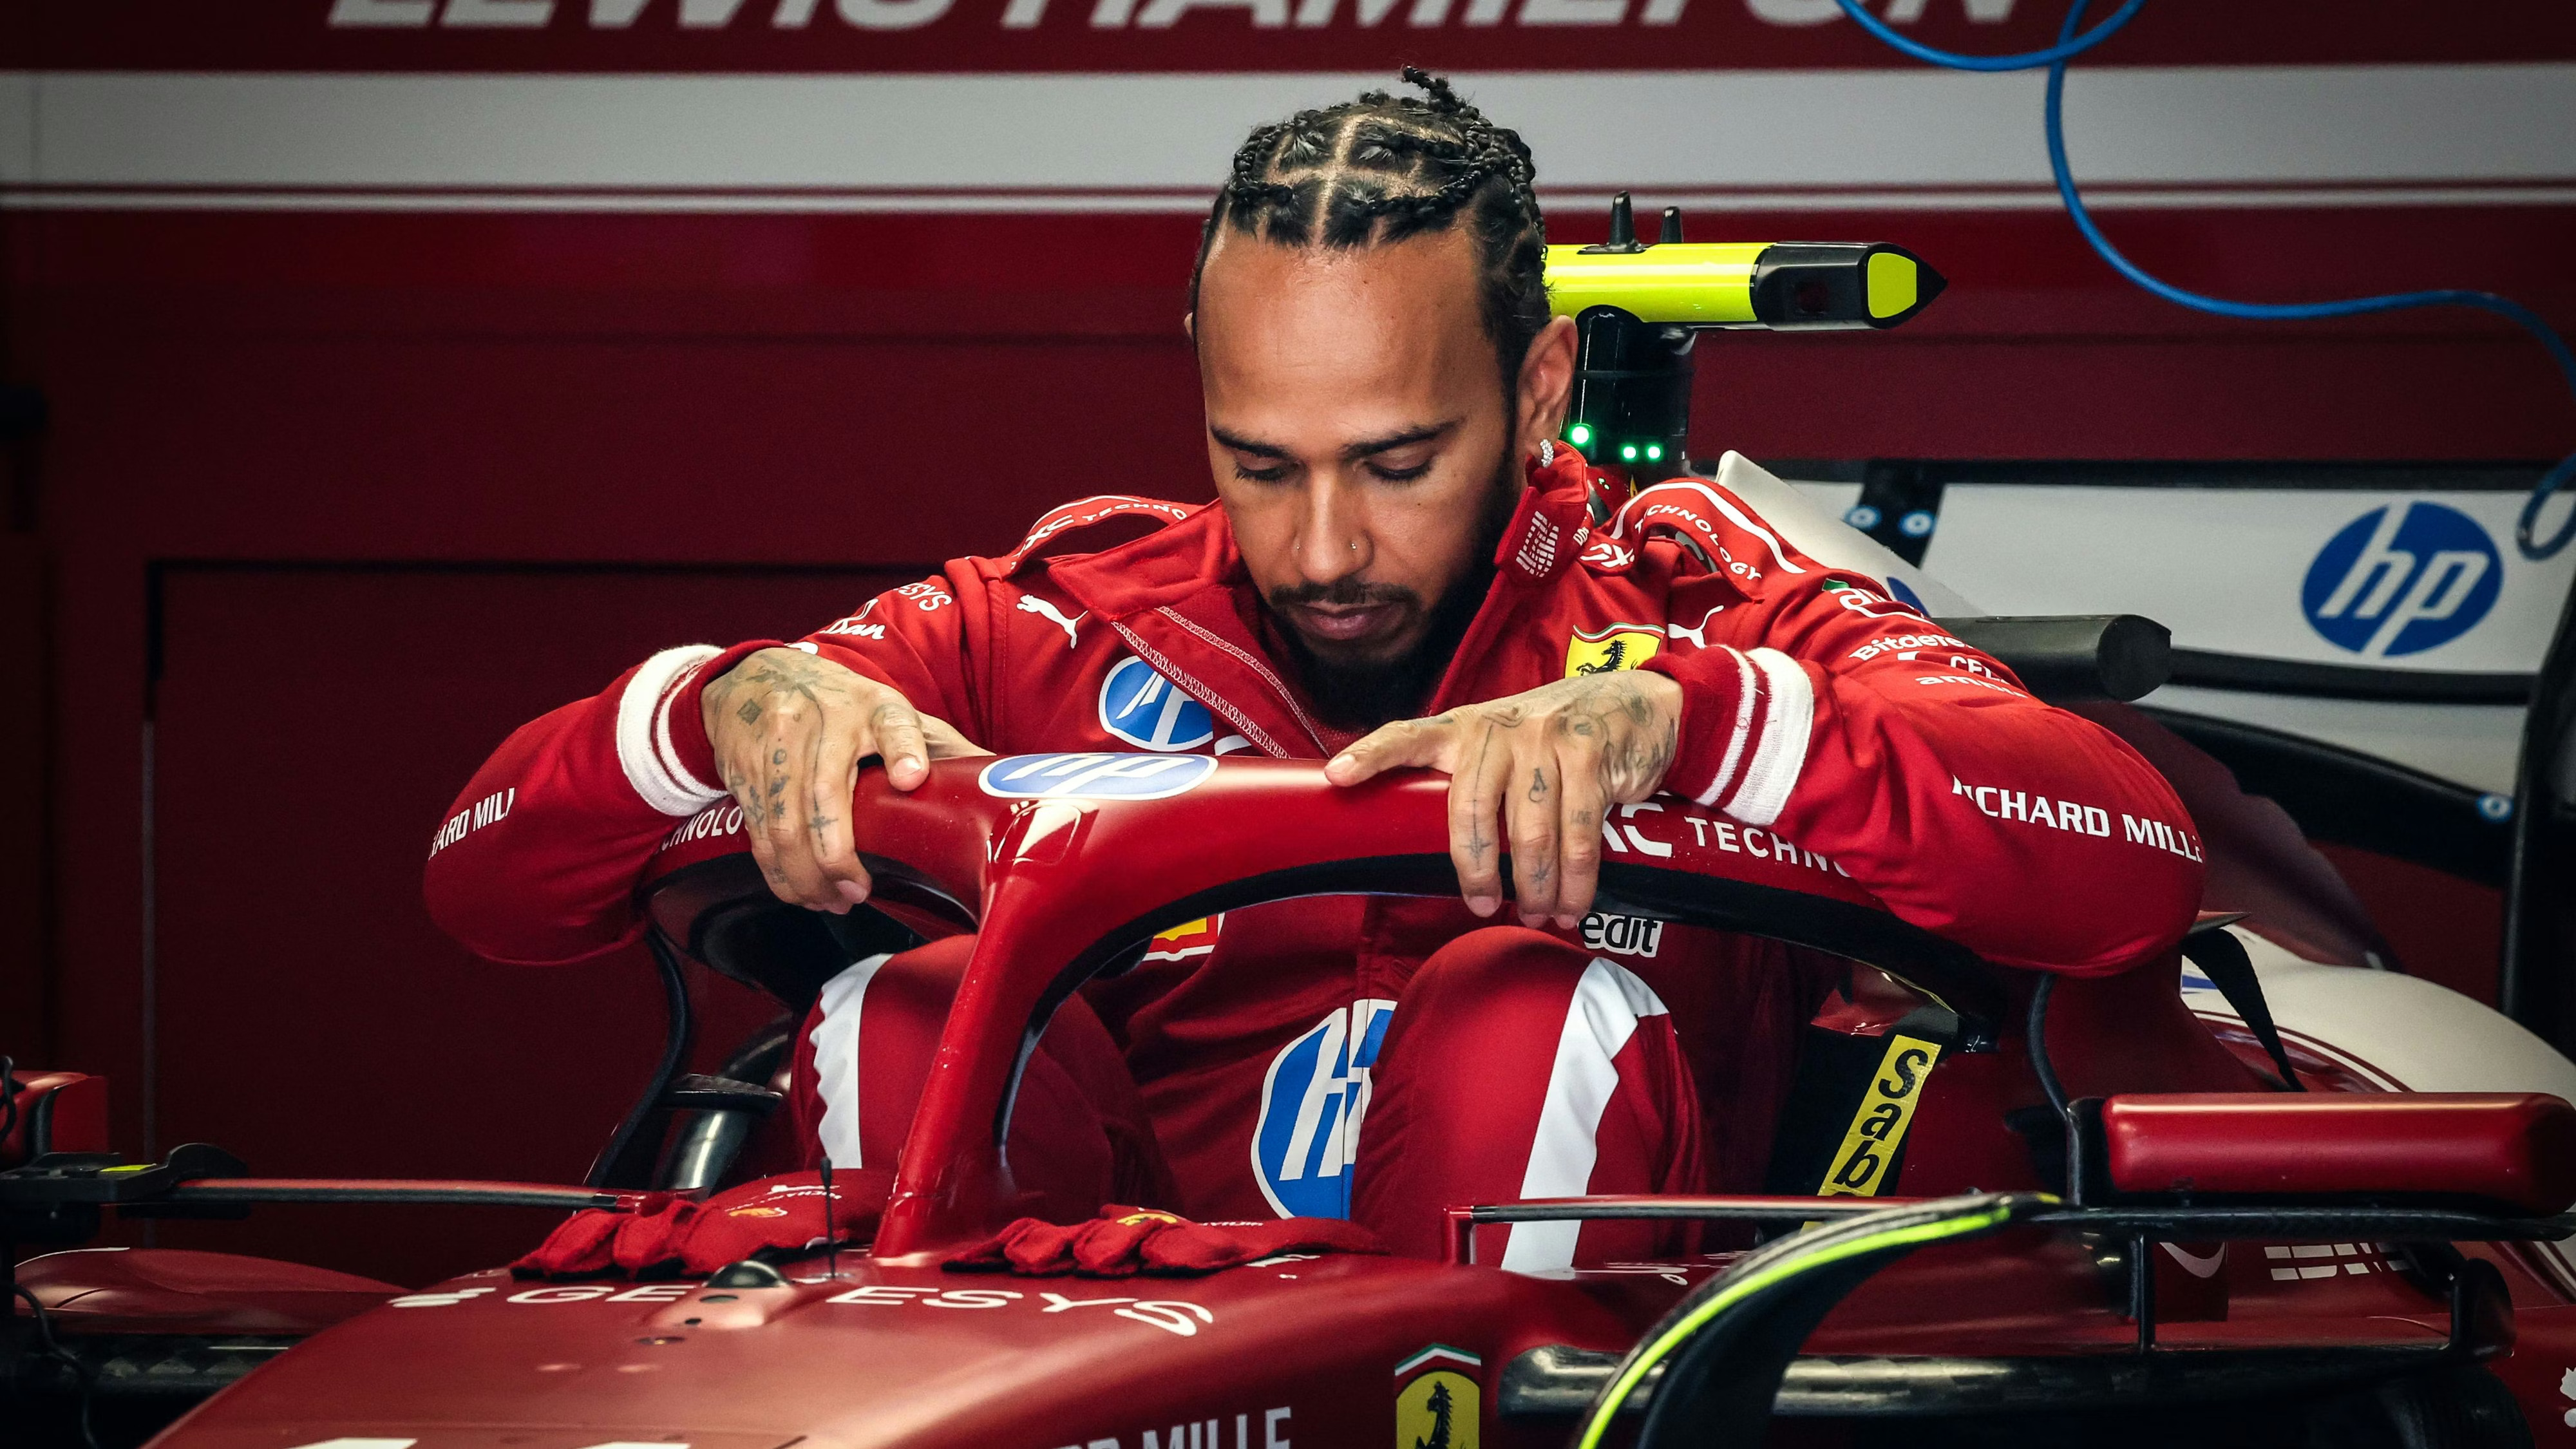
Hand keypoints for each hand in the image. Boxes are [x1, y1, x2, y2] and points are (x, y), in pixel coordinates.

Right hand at [701, 647, 985, 911]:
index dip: (903, 750)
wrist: (753, 678)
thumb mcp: (890, 710)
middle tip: (857, 892)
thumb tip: (998, 782)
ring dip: (806, 875)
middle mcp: (823, 720)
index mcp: (873, 706)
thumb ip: (938, 746)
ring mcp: (777, 743)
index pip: (894, 723)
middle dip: (838, 856)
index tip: (912, 777)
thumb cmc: (839, 704)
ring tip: (831, 901)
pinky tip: (798, 891)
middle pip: (825, 795)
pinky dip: (777, 870)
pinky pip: (759, 830)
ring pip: (785, 823)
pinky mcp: (744, 768)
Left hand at [1325, 672, 1681, 926]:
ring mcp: (1546, 738)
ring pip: (1528, 830)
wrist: (1642, 704)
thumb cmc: (1560, 738)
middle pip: (1470, 809)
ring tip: (1538, 913)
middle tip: (1482, 907)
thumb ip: (1476, 777)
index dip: (1372, 755)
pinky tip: (1572, 903)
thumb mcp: (1508, 742)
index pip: (1408, 735)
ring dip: (1533, 886)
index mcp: (1467, 727)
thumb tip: (1444, 852)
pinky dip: (1574, 879)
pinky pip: (1577, 832)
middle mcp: (1500, 728)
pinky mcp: (1590, 755)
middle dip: (1475, 869)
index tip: (1336, 775)